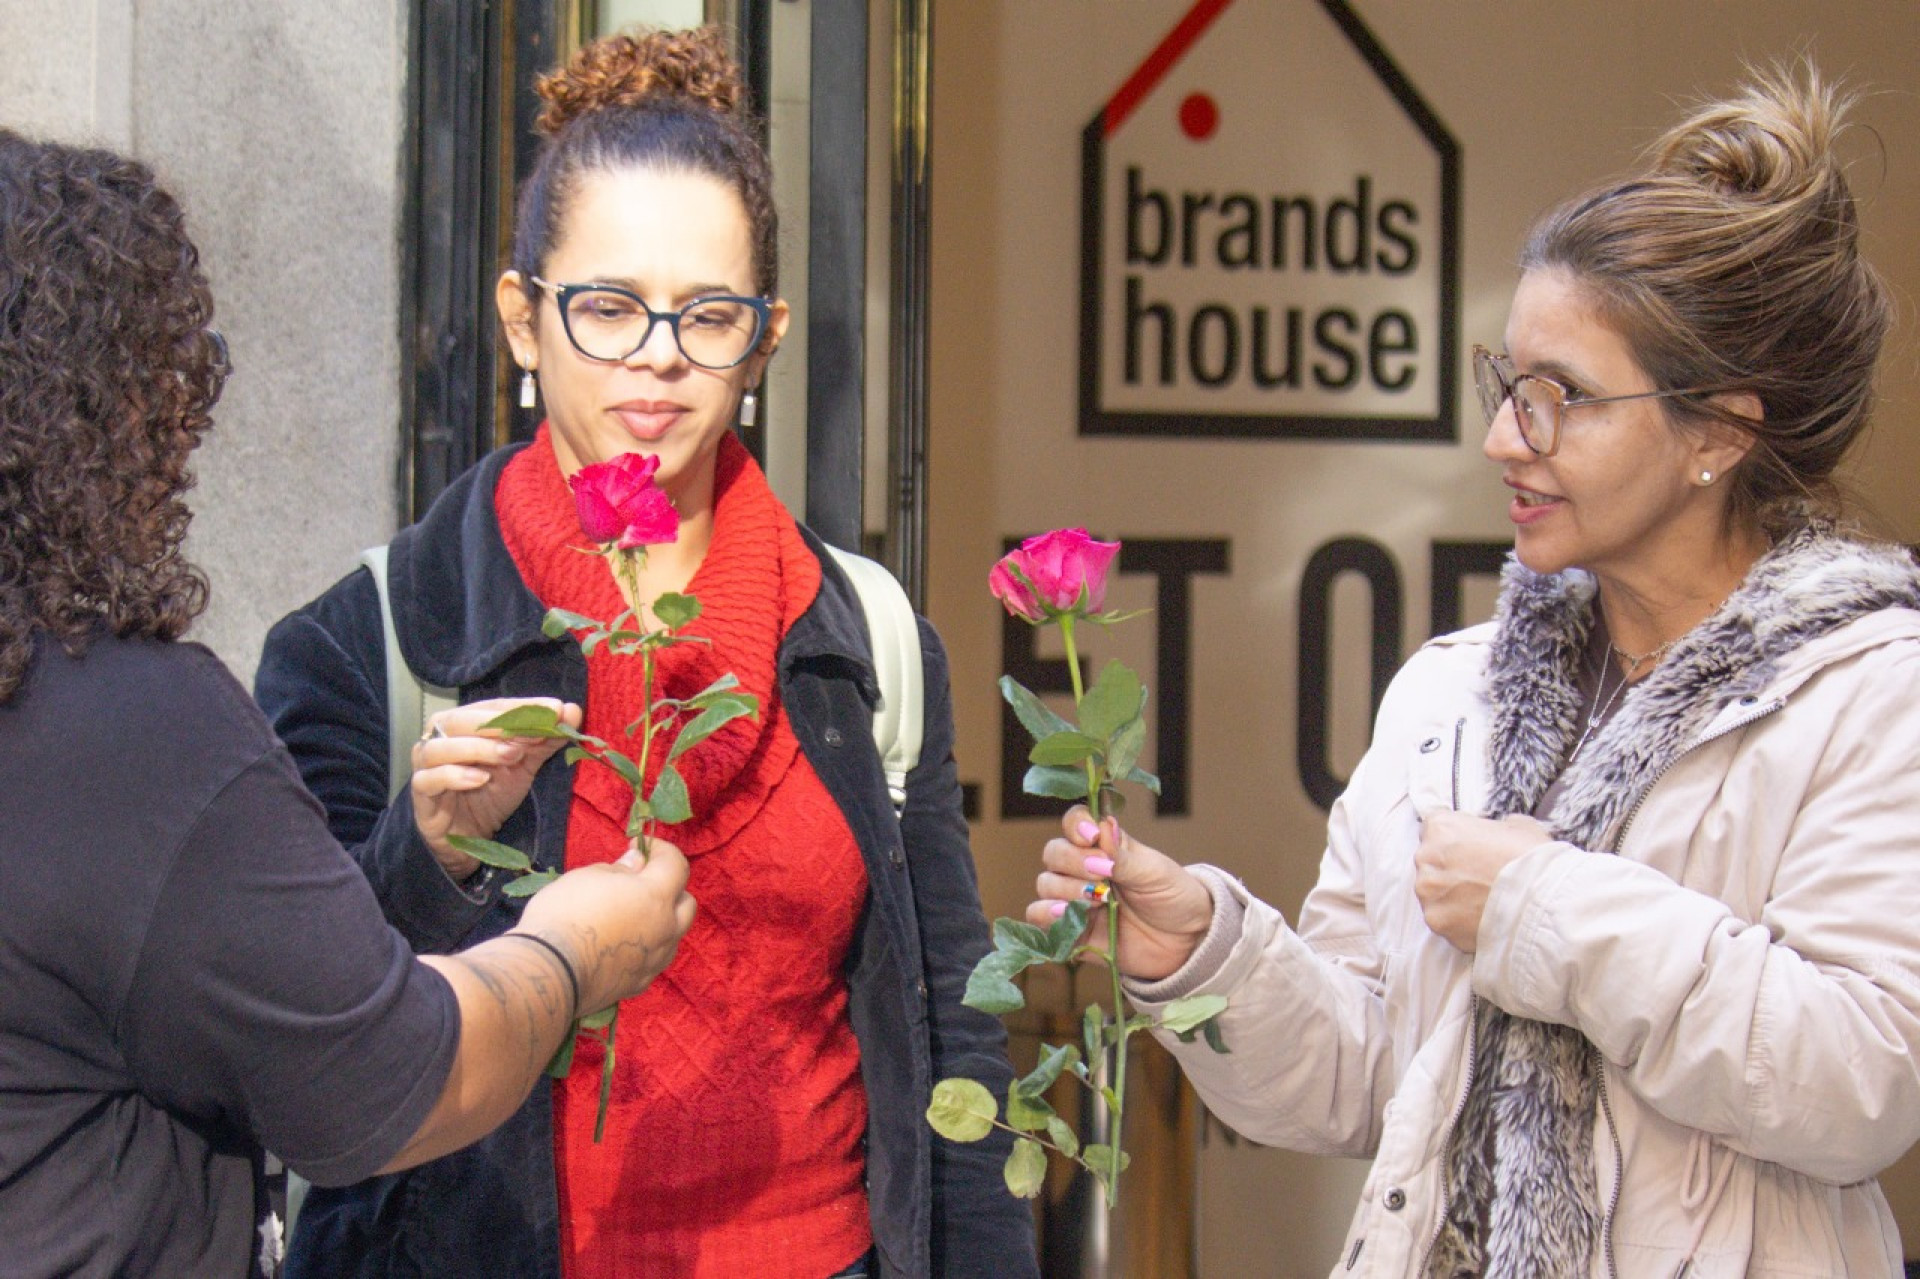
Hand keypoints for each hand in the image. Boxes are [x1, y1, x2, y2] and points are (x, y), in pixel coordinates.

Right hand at [410, 698, 582, 880]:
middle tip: (532, 735)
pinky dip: (455, 775)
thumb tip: (573, 711)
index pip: (492, 706)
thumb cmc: (490, 793)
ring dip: (479, 748)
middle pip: (462, 720)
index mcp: (464, 723)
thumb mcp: (523, 764)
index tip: (557, 709)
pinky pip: (429, 779)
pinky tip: (480, 779)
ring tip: (512, 755)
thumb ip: (545, 739)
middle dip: (500, 724)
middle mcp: (440, 737)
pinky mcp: (420, 792)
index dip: (524, 706)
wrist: (468, 837)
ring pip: (442, 747)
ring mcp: (426, 765)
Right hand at [517, 839, 695, 1013]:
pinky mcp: (639, 984)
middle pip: (685, 903)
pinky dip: (646, 945)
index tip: (636, 846)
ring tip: (629, 914)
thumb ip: (619, 869)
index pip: (677, 864)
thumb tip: (636, 863)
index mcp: (656, 897)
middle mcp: (665, 930)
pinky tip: (621, 942)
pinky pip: (654, 958)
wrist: (548, 973)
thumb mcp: (587, 877)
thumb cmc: (564, 915)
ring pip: (673, 934)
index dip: (659, 849)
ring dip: (661, 919)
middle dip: (669, 887)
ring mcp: (655, 961)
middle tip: (638, 882)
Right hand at [1028, 807, 1214, 981]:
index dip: (1076, 825)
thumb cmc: (1173, 897)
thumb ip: (1123, 856)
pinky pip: (1039, 918)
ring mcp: (1075, 899)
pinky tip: (1067, 915)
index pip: (1075, 823)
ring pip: (1045, 883)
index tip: (1092, 836)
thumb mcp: (1154, 872)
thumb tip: (1102, 826)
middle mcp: (1083, 869)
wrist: (1186, 942)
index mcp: (1104, 846)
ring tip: (1097, 901)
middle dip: (1073, 862)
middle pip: (1054, 852)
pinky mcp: (1070, 930)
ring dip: (1066, 889)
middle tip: (1102, 876)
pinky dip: (1046, 914)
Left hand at [1414, 811, 1552, 951]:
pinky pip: (1443, 918)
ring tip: (1482, 902)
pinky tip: (1481, 918)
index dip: (1455, 839)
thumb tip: (1498, 830)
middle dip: (1450, 868)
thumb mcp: (1519, 826)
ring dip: (1451, 896)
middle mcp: (1426, 858)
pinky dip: (1458, 920)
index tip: (1469, 849)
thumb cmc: (1532, 859)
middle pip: (1431, 862)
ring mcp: (1428, 892)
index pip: (1434, 828)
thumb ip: (1496, 827)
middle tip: (1478, 878)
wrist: (1544, 902)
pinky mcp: (1437, 921)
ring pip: (1434, 892)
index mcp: (1442, 828)